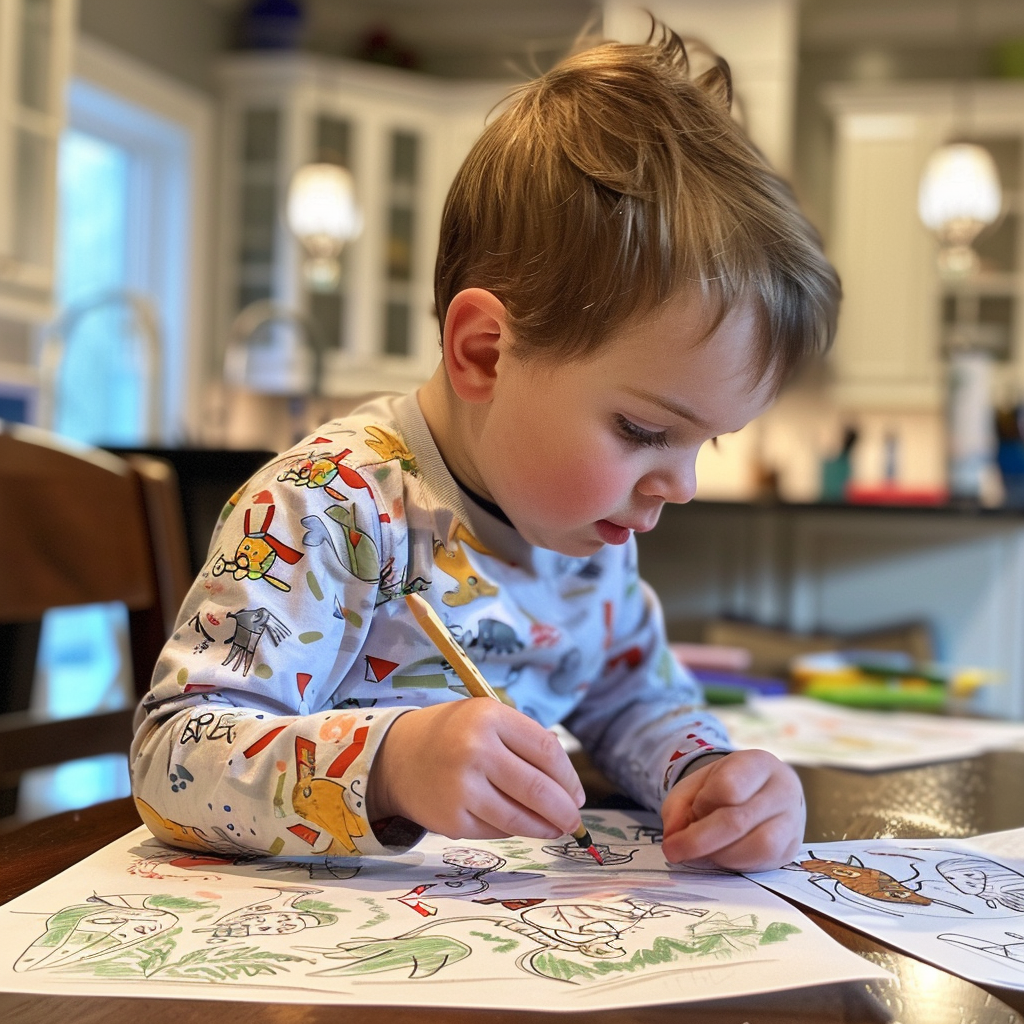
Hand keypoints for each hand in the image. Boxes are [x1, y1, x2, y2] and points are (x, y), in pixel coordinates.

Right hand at [367, 699, 585, 840]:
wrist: (396, 756)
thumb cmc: (453, 736)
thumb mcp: (487, 720)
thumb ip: (525, 744)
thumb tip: (569, 789)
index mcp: (489, 716)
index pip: (547, 751)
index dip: (569, 777)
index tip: (577, 793)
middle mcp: (475, 749)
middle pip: (538, 788)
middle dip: (565, 811)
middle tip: (575, 820)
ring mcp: (461, 787)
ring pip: (520, 817)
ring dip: (546, 827)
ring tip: (556, 828)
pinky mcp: (452, 820)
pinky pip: (497, 830)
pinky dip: (514, 830)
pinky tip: (518, 824)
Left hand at [660, 749, 804, 871]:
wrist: (763, 793)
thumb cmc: (726, 786)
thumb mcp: (697, 784)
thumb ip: (678, 806)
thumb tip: (673, 838)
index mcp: (759, 763)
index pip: (728, 787)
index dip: (703, 803)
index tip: (693, 810)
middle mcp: (783, 789)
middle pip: (739, 820)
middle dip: (699, 840)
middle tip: (672, 850)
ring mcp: (792, 821)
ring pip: (758, 846)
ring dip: (720, 854)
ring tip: (705, 851)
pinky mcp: (791, 849)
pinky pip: (763, 863)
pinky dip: (735, 864)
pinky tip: (722, 857)